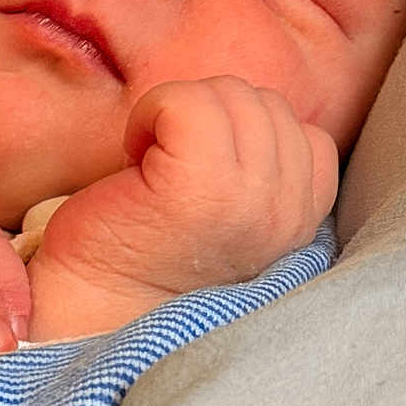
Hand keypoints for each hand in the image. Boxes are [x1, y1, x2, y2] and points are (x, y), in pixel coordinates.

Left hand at [35, 75, 337, 309]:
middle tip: (170, 173)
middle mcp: (286, 213)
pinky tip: (134, 158)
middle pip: (266, 105)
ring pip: (229, 94)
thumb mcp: (238, 217)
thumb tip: (246, 105)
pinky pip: (184, 101)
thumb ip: (264, 172)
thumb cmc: (152, 258)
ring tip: (153, 169)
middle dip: (211, 122)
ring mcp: (247, 197)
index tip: (204, 182)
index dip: (247, 141)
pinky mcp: (198, 185)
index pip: (310, 138)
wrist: (95, 311)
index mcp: (301, 225)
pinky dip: (150, 113)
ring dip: (179, 116)